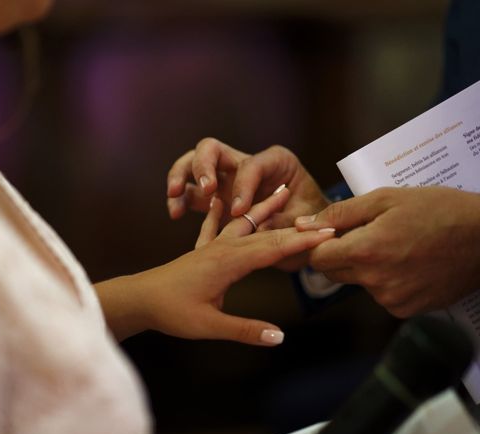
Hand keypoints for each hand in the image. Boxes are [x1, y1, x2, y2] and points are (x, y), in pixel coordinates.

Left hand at [97, 192, 334, 344]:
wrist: (140, 298)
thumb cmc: (171, 312)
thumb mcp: (208, 326)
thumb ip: (244, 330)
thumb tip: (279, 337)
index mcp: (229, 263)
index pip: (274, 248)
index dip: (303, 241)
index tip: (330, 234)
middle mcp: (223, 248)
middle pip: (267, 234)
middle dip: (297, 228)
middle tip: (326, 220)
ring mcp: (212, 246)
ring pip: (245, 224)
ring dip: (266, 209)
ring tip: (282, 191)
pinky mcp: (203, 250)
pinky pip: (218, 225)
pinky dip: (226, 212)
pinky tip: (223, 199)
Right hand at [166, 138, 328, 228]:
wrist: (308, 232)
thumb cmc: (310, 221)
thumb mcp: (306, 220)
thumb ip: (283, 221)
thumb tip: (258, 229)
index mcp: (276, 161)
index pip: (251, 166)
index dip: (243, 187)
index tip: (240, 212)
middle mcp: (246, 163)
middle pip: (212, 148)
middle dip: (203, 166)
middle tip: (206, 189)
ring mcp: (226, 178)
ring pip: (192, 163)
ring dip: (179, 177)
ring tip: (175, 199)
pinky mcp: (214, 196)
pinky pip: (189, 190)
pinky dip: (179, 198)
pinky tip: (176, 213)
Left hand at [295, 187, 479, 316]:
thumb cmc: (439, 211)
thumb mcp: (386, 199)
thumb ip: (340, 213)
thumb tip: (303, 224)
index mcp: (365, 251)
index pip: (317, 258)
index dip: (321, 244)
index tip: (334, 232)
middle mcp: (374, 281)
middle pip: (333, 273)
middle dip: (341, 254)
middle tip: (367, 234)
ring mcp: (391, 299)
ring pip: (357, 283)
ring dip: (365, 267)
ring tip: (395, 246)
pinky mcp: (406, 310)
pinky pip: (380, 295)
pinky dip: (386, 281)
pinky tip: (408, 264)